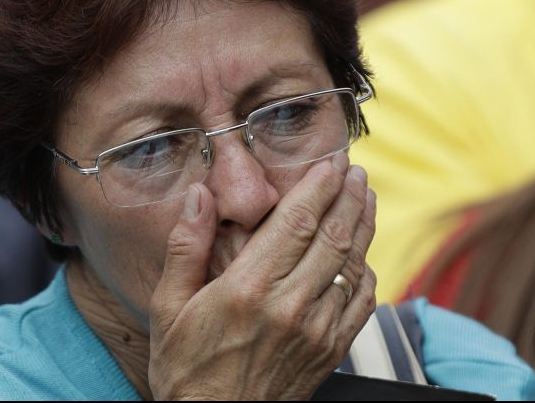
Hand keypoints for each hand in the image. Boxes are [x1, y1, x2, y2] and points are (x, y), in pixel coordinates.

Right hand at [149, 153, 376, 399]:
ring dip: (363, 226)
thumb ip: (185, 247)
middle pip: (333, 236)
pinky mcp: (329, 351)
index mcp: (248, 288)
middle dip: (348, 196)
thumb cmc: (186, 369)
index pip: (296, 222)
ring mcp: (315, 330)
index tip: (330, 164)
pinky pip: (361, 303)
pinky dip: (367, 273)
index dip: (318, 187)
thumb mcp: (168, 307)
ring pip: (352, 265)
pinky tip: (363, 256)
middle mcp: (289, 305)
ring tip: (366, 199)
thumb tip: (199, 196)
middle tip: (355, 171)